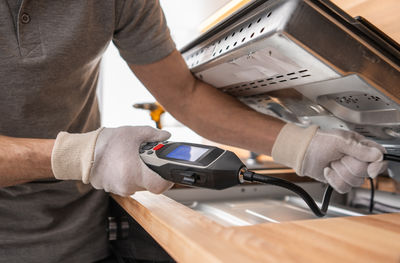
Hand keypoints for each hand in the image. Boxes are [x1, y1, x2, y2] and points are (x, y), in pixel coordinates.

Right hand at [51, 126, 172, 195]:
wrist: (85, 152)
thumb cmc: (110, 142)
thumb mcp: (135, 132)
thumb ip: (155, 135)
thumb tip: (167, 136)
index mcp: (136, 171)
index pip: (160, 185)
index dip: (167, 179)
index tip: (167, 171)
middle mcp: (128, 184)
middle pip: (150, 185)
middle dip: (152, 173)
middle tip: (148, 161)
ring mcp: (120, 189)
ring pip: (139, 186)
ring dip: (140, 175)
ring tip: (133, 161)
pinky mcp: (113, 190)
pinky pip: (128, 186)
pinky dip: (129, 177)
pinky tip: (124, 166)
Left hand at [272, 123, 385, 192]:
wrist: (301, 152)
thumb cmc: (318, 141)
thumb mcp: (339, 141)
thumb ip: (359, 149)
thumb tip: (378, 156)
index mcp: (361, 146)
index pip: (380, 158)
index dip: (377, 166)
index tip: (370, 170)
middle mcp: (358, 159)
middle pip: (365, 172)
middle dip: (348, 166)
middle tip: (338, 157)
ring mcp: (349, 170)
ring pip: (354, 182)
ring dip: (339, 172)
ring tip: (332, 162)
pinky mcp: (340, 180)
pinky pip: (344, 188)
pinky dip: (333, 180)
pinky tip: (328, 170)